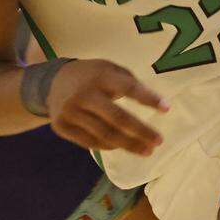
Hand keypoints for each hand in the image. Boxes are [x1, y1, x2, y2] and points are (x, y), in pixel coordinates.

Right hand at [46, 59, 168, 156]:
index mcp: (99, 76)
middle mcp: (84, 94)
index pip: (128, 88)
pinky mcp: (62, 127)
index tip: (167, 109)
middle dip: (141, 131)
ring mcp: (71, 112)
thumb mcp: (108, 68)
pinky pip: (91, 143)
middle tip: (158, 141)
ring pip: (105, 135)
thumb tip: (154, 103)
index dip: (148, 98)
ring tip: (146, 150)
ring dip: (129, 145)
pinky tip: (123, 147)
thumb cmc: (90, 76)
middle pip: (117, 118)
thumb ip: (128, 82)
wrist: (52, 82)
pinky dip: (109, 147)